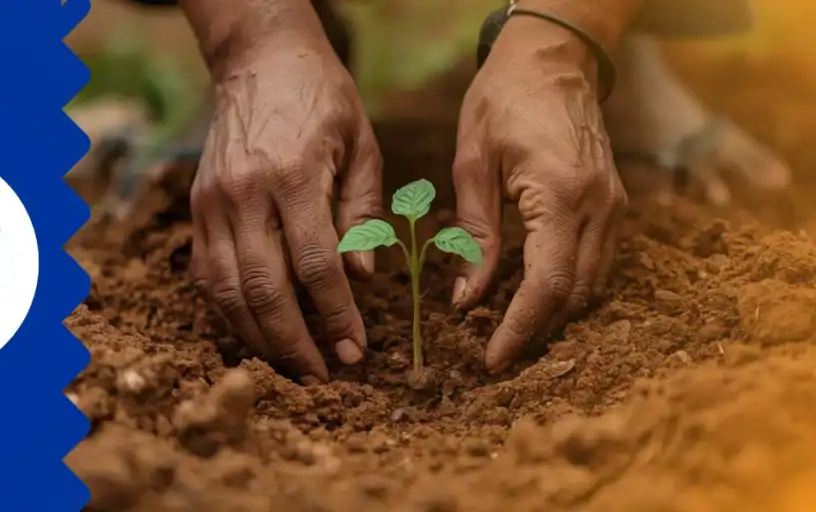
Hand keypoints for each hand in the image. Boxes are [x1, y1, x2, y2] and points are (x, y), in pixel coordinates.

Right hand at [189, 36, 381, 381]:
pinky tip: (254, 331)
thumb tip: (362, 278)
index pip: (316, 265)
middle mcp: (245, 193)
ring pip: (228, 291)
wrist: (259, 59)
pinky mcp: (197, 208)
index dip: (336, 317)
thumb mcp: (361, 144)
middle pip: (265, 289)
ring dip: (259, 337)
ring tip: (289, 366)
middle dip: (294, 343)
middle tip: (322, 375)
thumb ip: (361, 212)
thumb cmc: (321, 99)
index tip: (355, 351)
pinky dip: (229, 311)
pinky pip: (207, 275)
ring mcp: (212, 203)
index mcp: (293, 175)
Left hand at [452, 17, 626, 372]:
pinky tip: (536, 296)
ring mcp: (614, 207)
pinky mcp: (615, 204)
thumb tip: (467, 301)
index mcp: (561, 195)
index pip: (546, 285)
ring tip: (512, 333)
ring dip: (555, 314)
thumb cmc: (503, 102)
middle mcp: (600, 208)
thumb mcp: (473, 165)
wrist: (553, 59)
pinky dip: (570, 288)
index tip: (492, 361)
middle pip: (575, 295)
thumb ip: (474, 236)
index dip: (520, 330)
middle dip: (537, 331)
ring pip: (593, 286)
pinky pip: (598, 264)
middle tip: (495, 354)